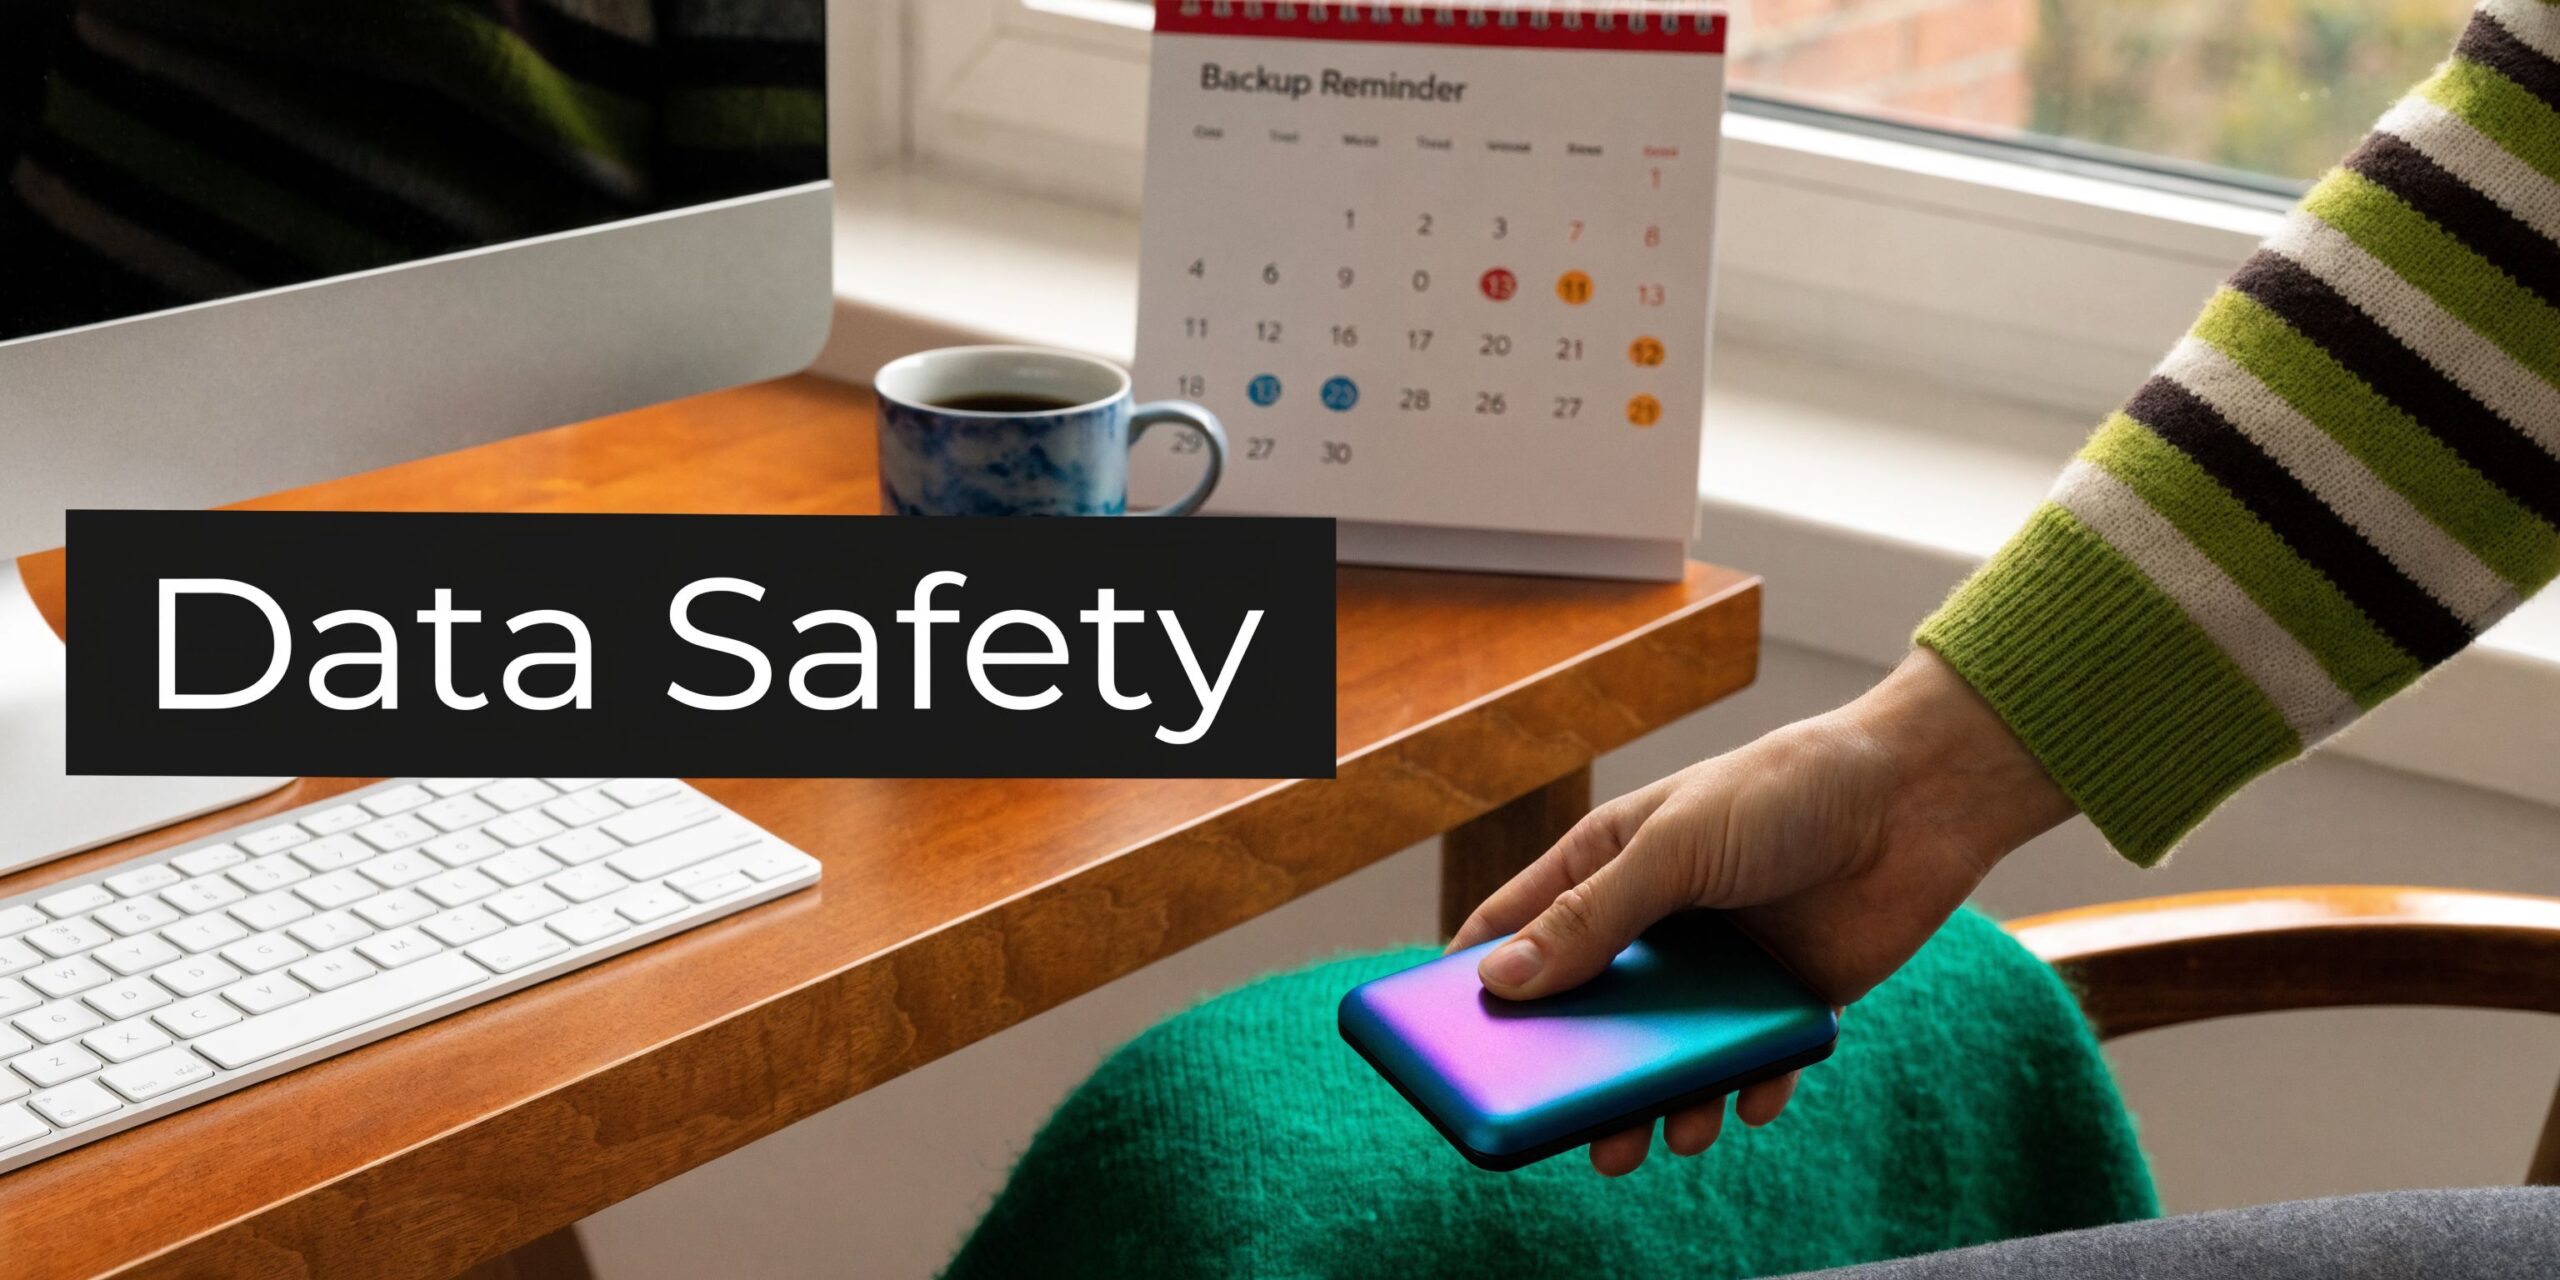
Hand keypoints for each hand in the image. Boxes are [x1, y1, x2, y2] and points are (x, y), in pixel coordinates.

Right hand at [1449, 649, 2074, 1175]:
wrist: (1916, 799)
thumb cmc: (1785, 792)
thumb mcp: (1674, 849)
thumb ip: (1591, 918)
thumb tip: (1500, 981)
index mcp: (1608, 866)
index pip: (1517, 930)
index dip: (1477, 981)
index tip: (1441, 1045)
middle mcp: (1656, 924)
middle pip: (1588, 1016)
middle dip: (1573, 1077)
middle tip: (1564, 1129)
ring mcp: (1719, 966)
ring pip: (1666, 1056)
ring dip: (1662, 1103)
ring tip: (1668, 1135)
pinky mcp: (1783, 1001)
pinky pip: (1750, 1065)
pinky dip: (1746, 1089)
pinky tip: (1749, 1098)